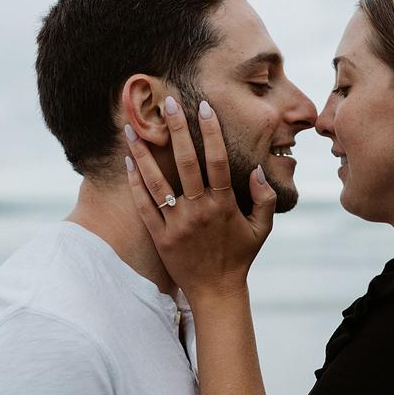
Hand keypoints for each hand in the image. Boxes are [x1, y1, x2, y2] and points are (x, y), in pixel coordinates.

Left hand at [125, 96, 276, 305]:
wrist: (216, 292)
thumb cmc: (240, 258)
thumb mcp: (262, 229)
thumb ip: (265, 199)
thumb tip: (259, 169)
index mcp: (225, 205)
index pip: (218, 160)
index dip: (211, 132)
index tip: (203, 108)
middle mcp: (200, 211)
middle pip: (186, 163)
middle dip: (177, 130)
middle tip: (168, 103)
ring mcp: (178, 223)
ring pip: (158, 182)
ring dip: (144, 153)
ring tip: (133, 128)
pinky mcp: (160, 236)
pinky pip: (144, 206)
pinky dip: (135, 183)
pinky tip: (129, 162)